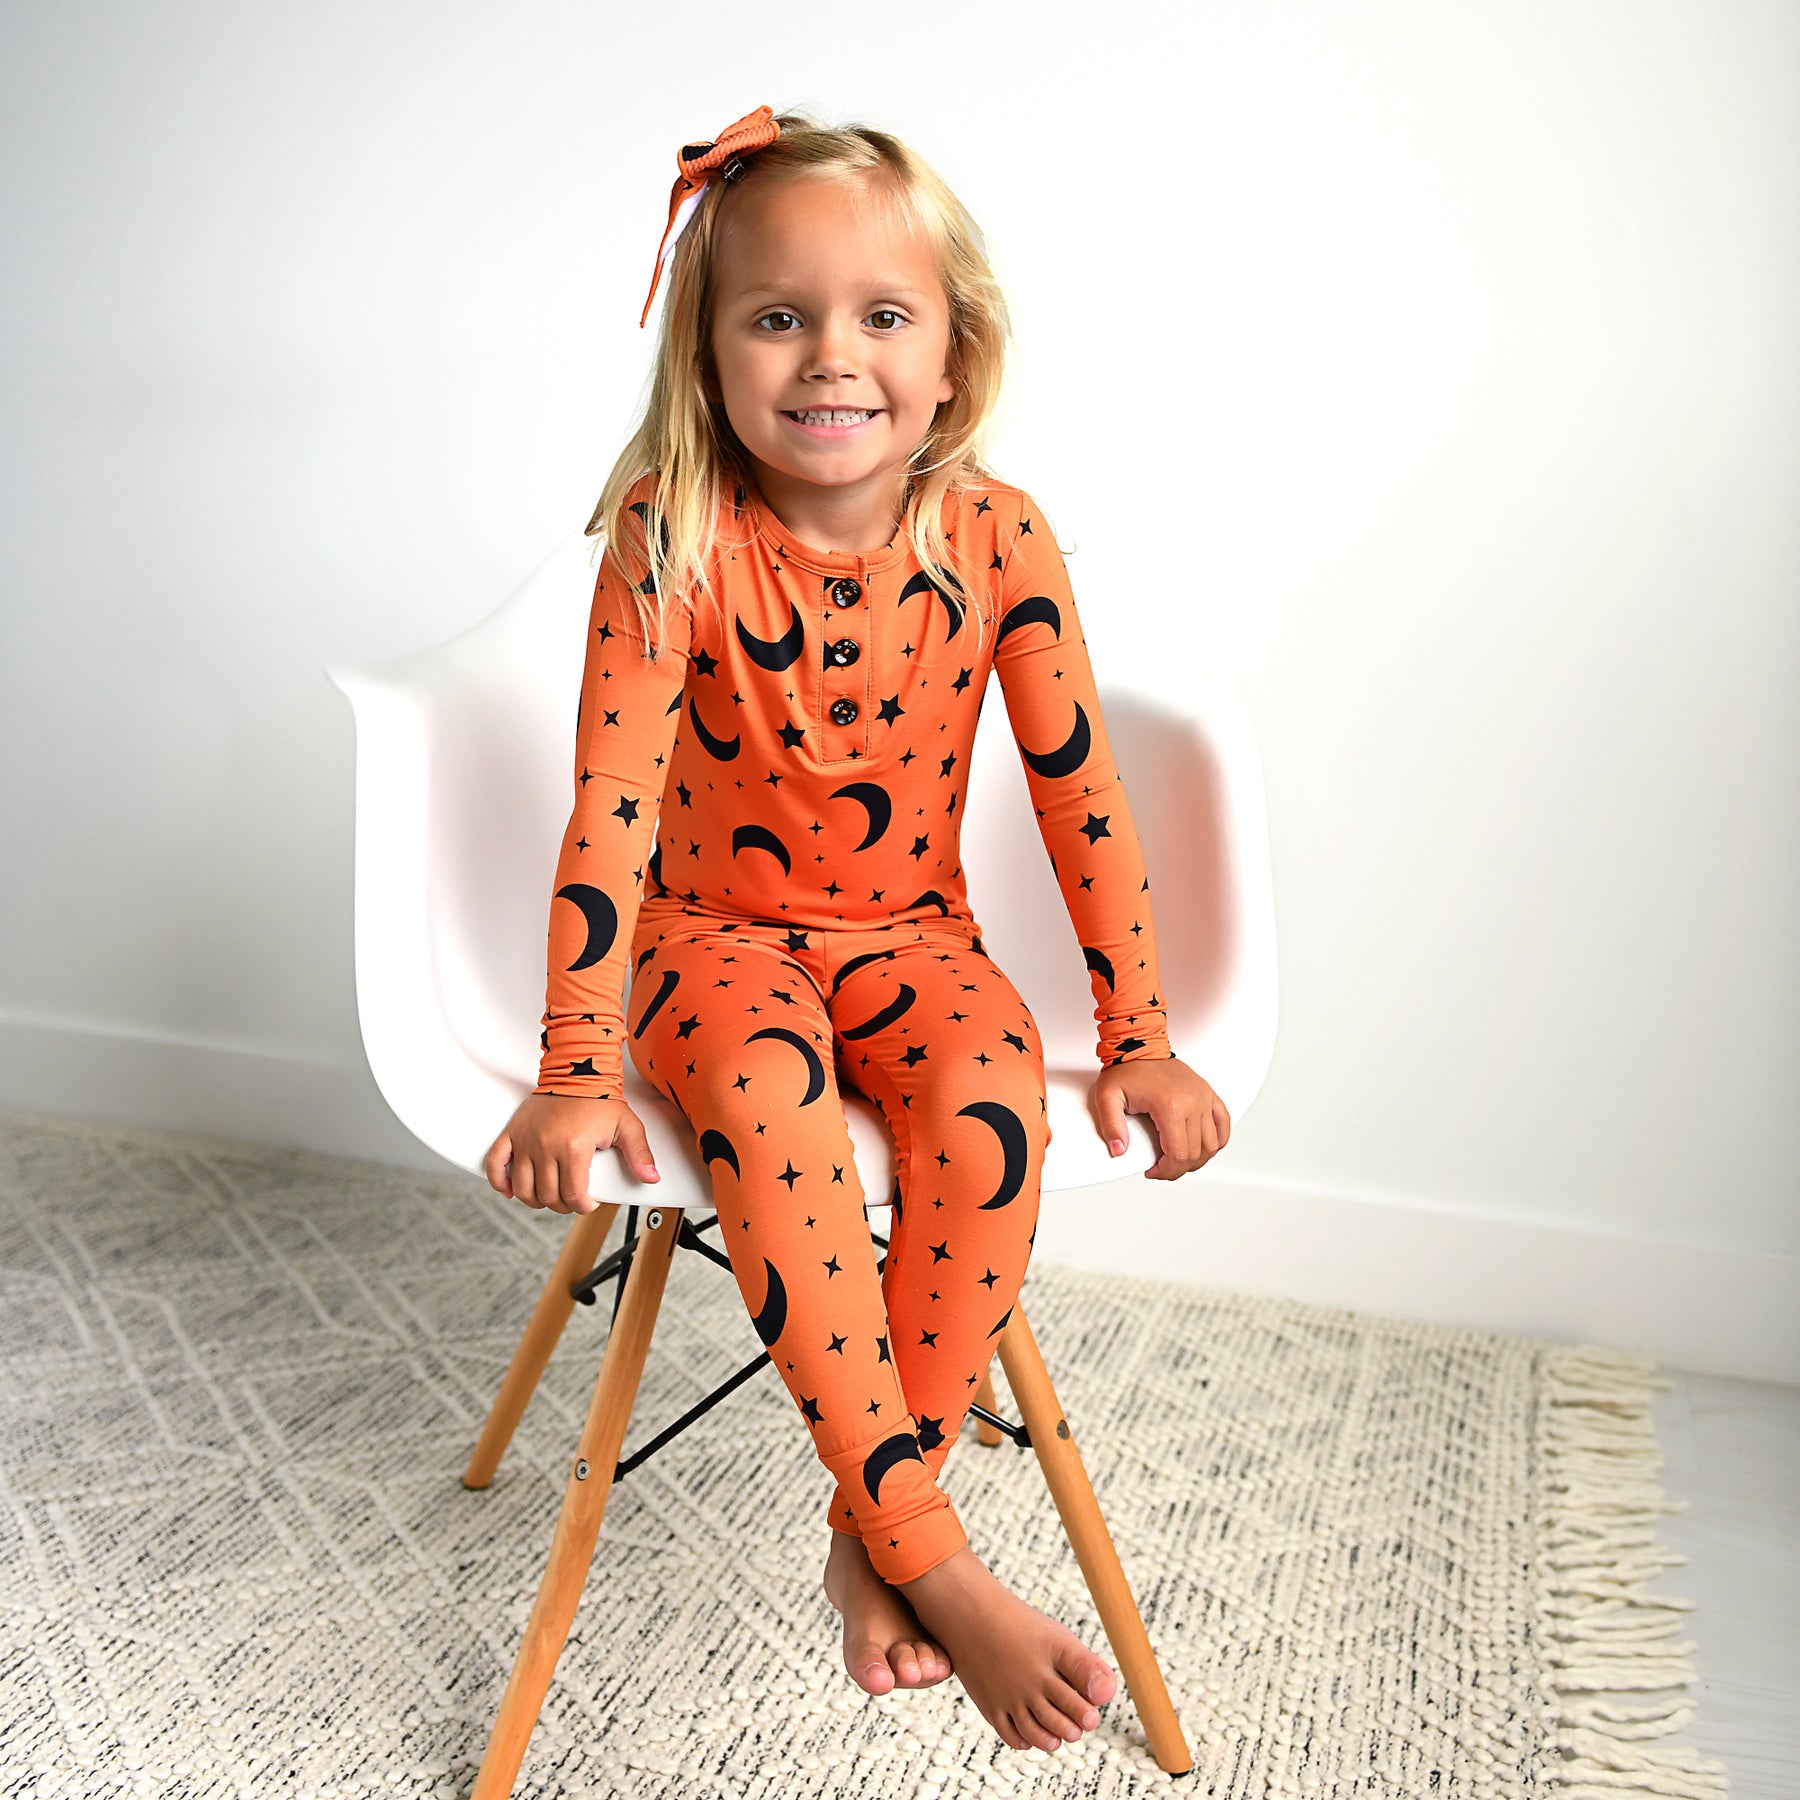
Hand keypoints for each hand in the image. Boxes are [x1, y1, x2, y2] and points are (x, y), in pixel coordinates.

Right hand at [483, 1092, 660, 1213]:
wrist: (576, 1072)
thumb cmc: (599, 1098)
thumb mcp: (627, 1125)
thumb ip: (639, 1154)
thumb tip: (650, 1177)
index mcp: (573, 1147)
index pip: (573, 1194)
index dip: (582, 1206)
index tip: (588, 1203)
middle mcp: (546, 1146)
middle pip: (548, 1195)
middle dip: (562, 1204)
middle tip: (572, 1199)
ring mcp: (526, 1141)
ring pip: (523, 1187)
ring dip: (535, 1199)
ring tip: (549, 1196)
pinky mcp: (512, 1133)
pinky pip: (496, 1163)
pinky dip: (499, 1182)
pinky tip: (510, 1190)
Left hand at [1091, 1058, 1229, 1179]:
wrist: (1140, 1045)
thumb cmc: (1126, 1069)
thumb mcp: (1107, 1096)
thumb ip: (1110, 1125)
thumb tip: (1119, 1150)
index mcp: (1170, 1105)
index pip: (1178, 1154)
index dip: (1166, 1171)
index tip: (1153, 1171)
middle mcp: (1192, 1102)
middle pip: (1196, 1153)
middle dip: (1178, 1168)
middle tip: (1162, 1168)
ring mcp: (1203, 1097)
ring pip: (1212, 1144)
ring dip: (1197, 1158)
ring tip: (1178, 1159)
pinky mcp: (1208, 1094)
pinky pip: (1223, 1124)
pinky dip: (1217, 1141)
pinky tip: (1203, 1147)